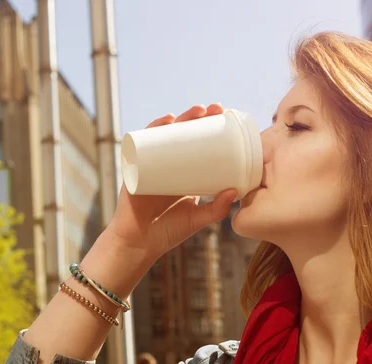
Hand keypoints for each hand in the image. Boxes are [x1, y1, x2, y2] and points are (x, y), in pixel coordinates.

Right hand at [106, 103, 236, 263]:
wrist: (139, 245)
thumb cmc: (167, 232)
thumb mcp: (197, 218)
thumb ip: (216, 209)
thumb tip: (235, 191)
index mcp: (182, 173)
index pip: (196, 145)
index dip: (209, 130)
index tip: (225, 119)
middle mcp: (166, 165)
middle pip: (182, 134)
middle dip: (198, 118)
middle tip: (215, 110)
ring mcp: (150, 165)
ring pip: (165, 135)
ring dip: (181, 118)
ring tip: (197, 112)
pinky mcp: (136, 169)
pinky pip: (143, 143)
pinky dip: (153, 129)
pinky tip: (166, 121)